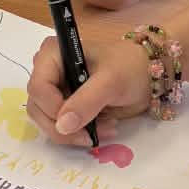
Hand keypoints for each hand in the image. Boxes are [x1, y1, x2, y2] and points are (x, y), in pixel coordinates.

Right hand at [25, 0, 188, 146]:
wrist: (150, 73)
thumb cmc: (130, 67)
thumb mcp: (110, 82)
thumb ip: (86, 102)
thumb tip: (62, 125)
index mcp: (52, 54)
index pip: (37, 87)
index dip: (52, 108)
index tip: (75, 121)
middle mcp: (49, 71)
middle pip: (38, 108)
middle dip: (64, 126)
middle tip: (91, 134)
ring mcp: (56, 90)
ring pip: (48, 122)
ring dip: (74, 133)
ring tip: (105, 128)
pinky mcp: (66, 106)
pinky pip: (62, 127)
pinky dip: (80, 134)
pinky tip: (103, 127)